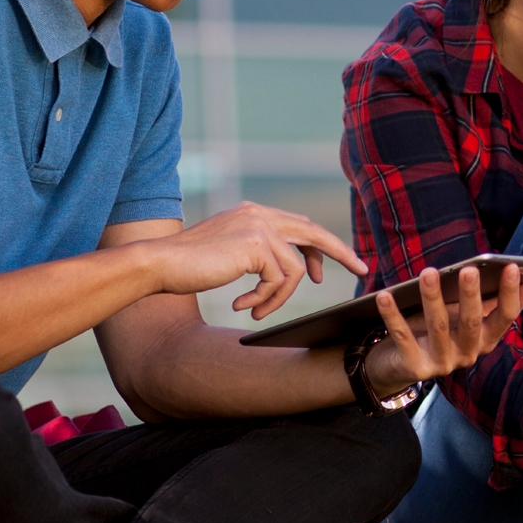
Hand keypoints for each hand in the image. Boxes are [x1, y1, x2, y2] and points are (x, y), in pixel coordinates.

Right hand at [145, 201, 365, 318]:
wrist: (160, 264)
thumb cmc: (189, 266)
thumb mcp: (229, 253)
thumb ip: (257, 253)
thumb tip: (290, 270)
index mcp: (254, 213)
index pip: (300, 225)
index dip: (319, 247)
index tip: (330, 269)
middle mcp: (260, 214)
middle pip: (314, 233)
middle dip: (340, 253)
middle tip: (362, 270)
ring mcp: (259, 228)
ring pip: (293, 271)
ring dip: (277, 298)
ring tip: (254, 310)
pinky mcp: (257, 246)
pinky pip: (280, 282)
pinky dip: (265, 300)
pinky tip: (242, 306)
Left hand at [362, 264, 522, 392]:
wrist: (400, 367)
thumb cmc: (439, 333)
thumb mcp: (467, 318)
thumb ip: (494, 303)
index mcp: (485, 340)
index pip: (504, 317)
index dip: (511, 293)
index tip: (512, 267)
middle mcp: (468, 354)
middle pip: (472, 322)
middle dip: (470, 295)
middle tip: (469, 270)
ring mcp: (442, 363)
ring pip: (438, 327)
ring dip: (432, 298)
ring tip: (428, 272)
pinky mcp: (415, 368)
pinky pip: (403, 338)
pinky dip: (393, 316)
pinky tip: (386, 296)